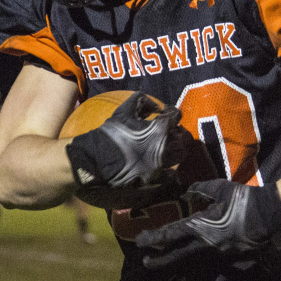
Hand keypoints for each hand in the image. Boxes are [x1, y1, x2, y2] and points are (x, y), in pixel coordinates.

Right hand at [66, 91, 183, 189]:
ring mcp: (161, 165)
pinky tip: (165, 166)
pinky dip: (171, 170)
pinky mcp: (155, 179)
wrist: (96, 161)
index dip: (172, 112)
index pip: (176, 116)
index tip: (166, 113)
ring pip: (181, 156)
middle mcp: (165, 147)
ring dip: (178, 149)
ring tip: (169, 147)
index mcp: (159, 129)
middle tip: (171, 131)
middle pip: (184, 138)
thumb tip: (156, 106)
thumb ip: (141, 101)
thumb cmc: (110, 134)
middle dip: (179, 132)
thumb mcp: (123, 111)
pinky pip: (171, 175)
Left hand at [135, 180, 280, 269]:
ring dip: (176, 261)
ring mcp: (218, 252)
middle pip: (177, 255)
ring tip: (165, 261)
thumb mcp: (220, 188)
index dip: (154, 238)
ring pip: (191, 260)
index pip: (171, 234)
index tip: (140, 240)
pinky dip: (195, 260)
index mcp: (201, 226)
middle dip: (161, 259)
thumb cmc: (244, 199)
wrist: (270, 215)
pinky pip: (207, 259)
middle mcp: (206, 243)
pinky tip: (192, 260)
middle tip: (146, 261)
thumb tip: (188, 192)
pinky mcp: (229, 255)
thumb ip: (201, 190)